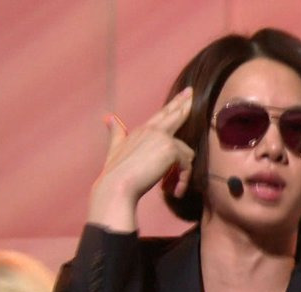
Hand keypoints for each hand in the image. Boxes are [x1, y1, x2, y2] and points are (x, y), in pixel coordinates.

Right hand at [88, 87, 194, 231]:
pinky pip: (186, 165)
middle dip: (185, 104)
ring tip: (175, 187)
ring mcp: (162, 137)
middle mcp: (153, 129)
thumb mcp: (115, 149)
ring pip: (186, 153)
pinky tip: (176, 191)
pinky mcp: (171, 149)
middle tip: (192, 91)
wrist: (116, 186)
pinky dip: (183, 180)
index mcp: (143, 130)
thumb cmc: (116, 173)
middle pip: (175, 114)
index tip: (187, 92)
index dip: (175, 103)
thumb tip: (108, 117)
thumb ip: (116, 133)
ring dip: (183, 173)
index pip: (163, 114)